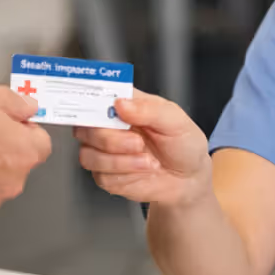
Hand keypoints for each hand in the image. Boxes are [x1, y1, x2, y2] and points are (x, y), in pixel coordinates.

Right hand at [72, 90, 210, 207]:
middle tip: (138, 143)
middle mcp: (109, 126)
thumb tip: (121, 103)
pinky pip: (101, 176)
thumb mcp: (175, 121)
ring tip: (147, 161)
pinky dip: (125, 175)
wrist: (189, 179)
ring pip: (88, 155)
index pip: (95, 96)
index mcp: (124, 104)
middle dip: (110, 139)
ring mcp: (104, 151)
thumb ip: (149, 109)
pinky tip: (142, 170)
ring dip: (119, 161)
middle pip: (85, 128)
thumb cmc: (183, 144)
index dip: (89, 101)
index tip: (99, 110)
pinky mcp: (106, 174)